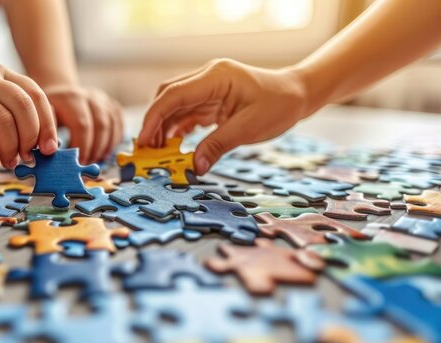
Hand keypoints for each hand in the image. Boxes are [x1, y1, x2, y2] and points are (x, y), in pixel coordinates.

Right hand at [0, 64, 57, 173]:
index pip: (35, 94)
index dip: (47, 124)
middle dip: (32, 136)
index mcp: (1, 74)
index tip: (50, 148)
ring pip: (2, 121)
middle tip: (29, 156)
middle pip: (22, 105)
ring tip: (10, 162)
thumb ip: (18, 116)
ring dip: (12, 148)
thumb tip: (46, 148)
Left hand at [44, 85, 123, 163]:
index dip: (82, 146)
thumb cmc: (50, 112)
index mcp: (70, 98)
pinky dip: (114, 141)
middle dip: (95, 148)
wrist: (61, 95)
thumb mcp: (42, 118)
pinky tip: (104, 153)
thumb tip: (50, 150)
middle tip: (87, 164)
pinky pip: (119, 124)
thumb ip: (46, 132)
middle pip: (100, 125)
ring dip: (105, 147)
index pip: (82, 124)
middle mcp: (89, 96)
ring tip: (95, 160)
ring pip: (112, 125)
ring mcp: (103, 100)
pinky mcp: (112, 105)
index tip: (78, 162)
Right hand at [138, 59, 310, 173]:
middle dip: (154, 123)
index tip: (144, 141)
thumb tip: (194, 167)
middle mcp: (207, 78)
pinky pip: (185, 113)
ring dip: (163, 128)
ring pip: (174, 106)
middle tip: (146, 151)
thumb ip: (218, 145)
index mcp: (215, 77)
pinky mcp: (210, 99)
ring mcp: (207, 88)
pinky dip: (176, 129)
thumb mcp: (249, 128)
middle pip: (168, 97)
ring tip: (157, 153)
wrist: (297, 94)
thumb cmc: (278, 106)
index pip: (174, 95)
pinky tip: (173, 146)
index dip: (155, 118)